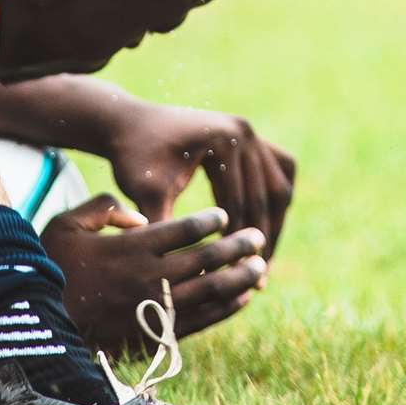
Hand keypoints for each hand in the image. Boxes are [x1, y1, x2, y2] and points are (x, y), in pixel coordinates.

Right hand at [41, 195, 268, 357]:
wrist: (44, 322)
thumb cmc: (52, 267)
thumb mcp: (65, 224)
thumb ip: (103, 208)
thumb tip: (141, 218)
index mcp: (129, 248)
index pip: (182, 230)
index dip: (208, 221)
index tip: (222, 216)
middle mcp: (149, 277)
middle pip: (206, 259)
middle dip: (237, 247)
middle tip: (256, 237)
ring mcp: (157, 308)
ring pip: (213, 290)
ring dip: (241, 277)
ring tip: (259, 266)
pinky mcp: (159, 334)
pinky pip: (205, 318)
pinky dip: (228, 307)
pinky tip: (242, 296)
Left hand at [106, 105, 295, 259]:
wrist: (126, 124)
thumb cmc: (132, 158)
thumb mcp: (144, 191)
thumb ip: (163, 225)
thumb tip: (179, 271)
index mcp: (223, 140)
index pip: (240, 202)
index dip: (238, 243)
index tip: (238, 276)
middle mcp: (243, 130)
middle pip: (267, 196)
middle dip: (262, 239)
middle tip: (257, 279)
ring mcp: (250, 130)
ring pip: (278, 187)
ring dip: (274, 224)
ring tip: (261, 261)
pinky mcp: (249, 136)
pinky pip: (279, 172)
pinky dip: (275, 201)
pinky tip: (265, 230)